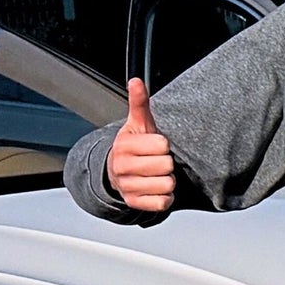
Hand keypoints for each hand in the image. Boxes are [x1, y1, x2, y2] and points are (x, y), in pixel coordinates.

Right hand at [108, 78, 174, 213]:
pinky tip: (155, 189)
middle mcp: (121, 166)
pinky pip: (163, 203)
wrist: (117, 172)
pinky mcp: (134, 203)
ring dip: (167, 181)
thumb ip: (139, 103)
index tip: (153, 146)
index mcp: (124, 145)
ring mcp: (127, 186)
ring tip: (155, 175)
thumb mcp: (137, 124)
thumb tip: (136, 81)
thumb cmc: (135, 146)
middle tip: (155, 162)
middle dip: (166, 164)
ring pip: (167, 184)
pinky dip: (165, 197)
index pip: (162, 145)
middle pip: (166, 166)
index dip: (163, 145)